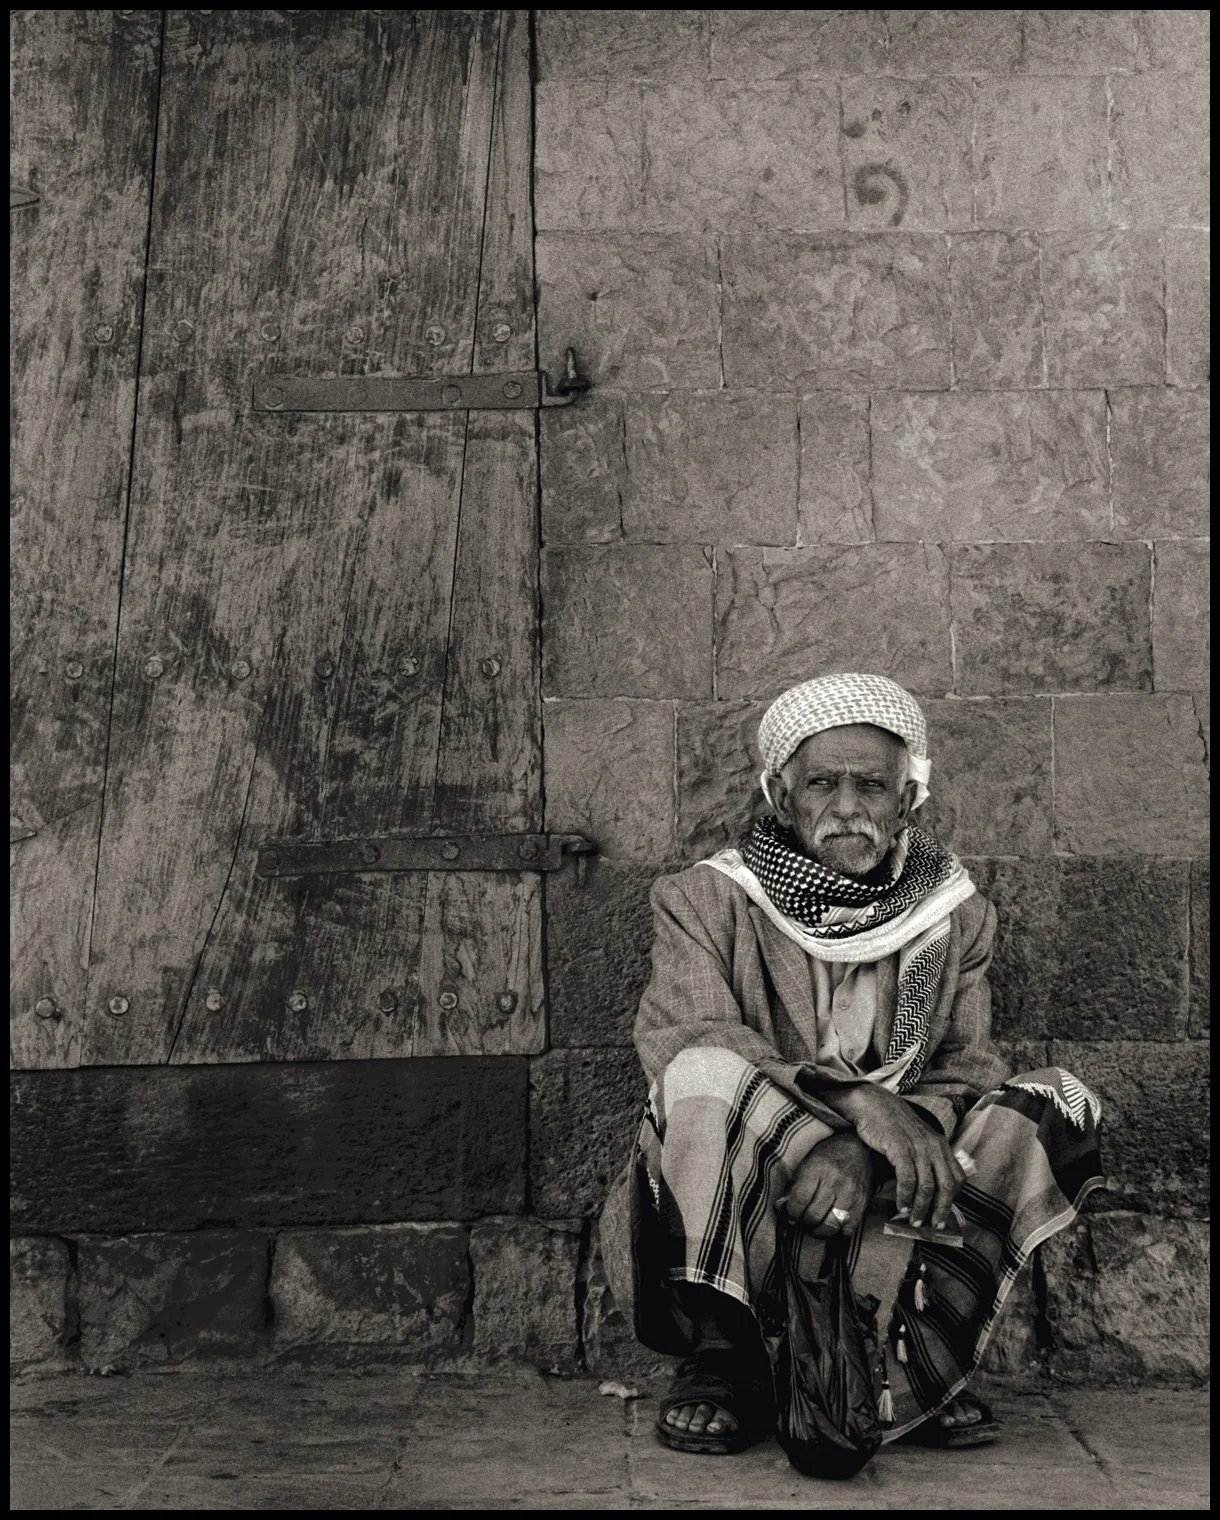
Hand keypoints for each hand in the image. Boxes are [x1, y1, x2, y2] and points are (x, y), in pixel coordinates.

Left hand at [780, 1131, 872, 1236]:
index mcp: (817, 1170)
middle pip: (814, 1215)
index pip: (800, 1198)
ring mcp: (850, 1195)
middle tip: (802, 1221)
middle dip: (804, 1223)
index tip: (790, 1215)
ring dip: (819, 1231)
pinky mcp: (861, 1205)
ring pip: (831, 1225)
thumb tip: (780, 1207)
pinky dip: (837, 1233)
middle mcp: (834, 1183)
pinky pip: (847, 1229)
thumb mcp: (806, 1165)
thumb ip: (793, 1188)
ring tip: (815, 1227)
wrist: (858, 1151)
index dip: (792, 1212)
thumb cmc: (827, 1159)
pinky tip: (832, 1226)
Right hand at [822, 1085, 964, 1231]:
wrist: (872, 1103)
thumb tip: (927, 1191)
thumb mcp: (916, 1139)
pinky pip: (907, 1179)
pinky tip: (901, 1206)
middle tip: (933, 1225)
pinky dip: (906, 1196)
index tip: (944, 1215)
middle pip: (946, 1185)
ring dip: (921, 1208)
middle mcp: (933, 1146)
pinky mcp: (900, 1147)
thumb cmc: (892, 1125)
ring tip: (914, 1221)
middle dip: (941, 1210)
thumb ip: (925, 1159)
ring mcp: (917, 1146)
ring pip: (927, 1186)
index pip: (957, 1177)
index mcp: (940, 1144)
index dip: (953, 1200)